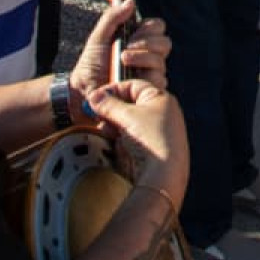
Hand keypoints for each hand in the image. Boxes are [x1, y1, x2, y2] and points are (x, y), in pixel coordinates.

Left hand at [71, 0, 171, 94]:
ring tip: (122, 60)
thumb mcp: (98, 37)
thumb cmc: (91, 65)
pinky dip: (143, 74)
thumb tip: (129, 1)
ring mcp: (150, 73)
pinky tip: (129, 76)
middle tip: (127, 47)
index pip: (158, 27)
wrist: (84, 90)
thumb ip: (112, 17)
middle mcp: (148, 56)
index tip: (132, 32)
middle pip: (165, 42)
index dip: (149, 28)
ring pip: (161, 60)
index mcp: (139, 40)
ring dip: (141, 57)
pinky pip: (158, 78)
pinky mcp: (150, 89)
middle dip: (147, 42)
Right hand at [86, 79, 188, 193]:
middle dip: (111, 110)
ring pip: (129, 122)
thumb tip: (95, 96)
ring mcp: (158, 130)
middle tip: (97, 115)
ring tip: (105, 130)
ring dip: (114, 125)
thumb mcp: (127, 116)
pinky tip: (113, 141)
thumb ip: (108, 105)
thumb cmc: (153, 139)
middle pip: (130, 105)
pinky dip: (121, 137)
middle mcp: (162, 112)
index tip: (96, 98)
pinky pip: (132, 137)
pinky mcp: (153, 147)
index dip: (113, 90)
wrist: (165, 173)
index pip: (133, 86)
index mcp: (161, 98)